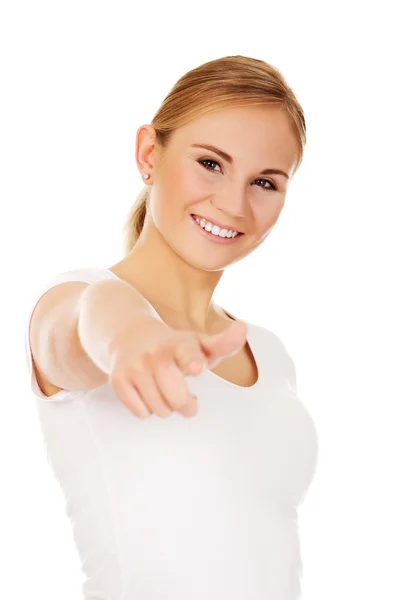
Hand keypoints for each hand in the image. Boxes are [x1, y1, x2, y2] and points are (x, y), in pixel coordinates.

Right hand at [108, 319, 247, 418]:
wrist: (128, 335)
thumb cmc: (174, 347)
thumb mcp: (199, 343)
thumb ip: (224, 342)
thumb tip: (243, 328)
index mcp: (179, 344)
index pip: (187, 353)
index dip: (192, 360)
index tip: (198, 366)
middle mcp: (155, 354)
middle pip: (177, 399)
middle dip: (186, 405)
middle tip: (188, 399)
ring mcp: (135, 367)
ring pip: (160, 409)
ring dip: (166, 406)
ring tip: (165, 390)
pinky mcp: (118, 380)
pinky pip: (141, 412)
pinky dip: (147, 408)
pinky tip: (147, 391)